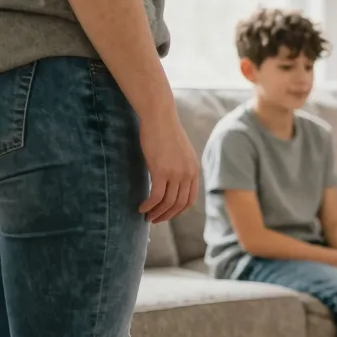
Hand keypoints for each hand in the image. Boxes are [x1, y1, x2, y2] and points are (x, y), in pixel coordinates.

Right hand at [138, 108, 199, 222]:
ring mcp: (176, 173)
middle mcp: (188, 174)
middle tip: (155, 220)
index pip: (190, 200)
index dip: (178, 211)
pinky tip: (142, 208)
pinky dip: (149, 205)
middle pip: (179, 204)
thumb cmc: (165, 132)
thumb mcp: (179, 153)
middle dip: (167, 215)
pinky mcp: (161, 171)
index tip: (167, 215)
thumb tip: (171, 181)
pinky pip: (156, 196)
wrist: (159, 117)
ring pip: (168, 202)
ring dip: (156, 213)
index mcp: (194, 171)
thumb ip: (180, 168)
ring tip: (147, 217)